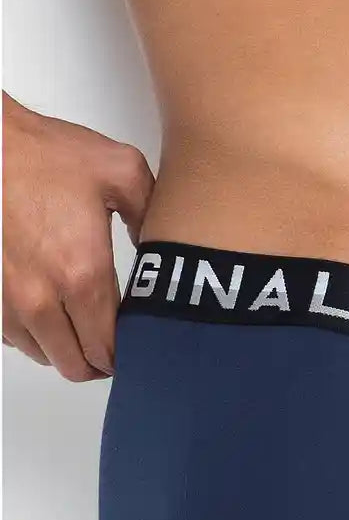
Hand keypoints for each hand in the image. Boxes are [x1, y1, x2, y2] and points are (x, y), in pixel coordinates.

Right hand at [2, 93, 153, 378]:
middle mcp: (43, 297)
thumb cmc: (45, 154)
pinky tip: (53, 315)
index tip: (138, 344)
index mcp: (83, 274)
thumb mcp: (121, 171)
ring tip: (86, 331)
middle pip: (78, 365)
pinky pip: (16, 339)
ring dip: (69, 351)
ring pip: (46, 357)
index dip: (128, 354)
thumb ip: (152, 216)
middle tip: (116, 345)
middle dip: (101, 362)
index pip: (110, 348)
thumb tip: (161, 253)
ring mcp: (11, 299)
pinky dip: (38, 336)